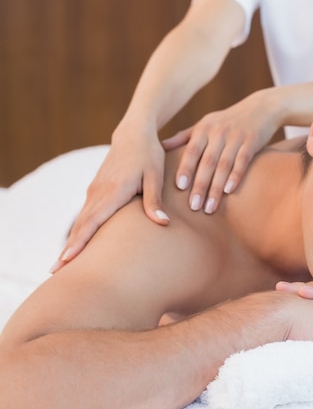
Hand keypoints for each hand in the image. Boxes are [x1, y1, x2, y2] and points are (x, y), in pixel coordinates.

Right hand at [50, 134, 168, 272]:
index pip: (93, 221)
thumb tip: (162, 223)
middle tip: (55, 272)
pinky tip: (74, 246)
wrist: (133, 136)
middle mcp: (98, 192)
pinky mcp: (96, 191)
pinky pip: (85, 216)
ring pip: (80, 222)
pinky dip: (78, 232)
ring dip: (70, 243)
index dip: (80, 241)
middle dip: (68, 250)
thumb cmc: (148, 156)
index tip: (68, 259)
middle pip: (81, 226)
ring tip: (60, 266)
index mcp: (113, 190)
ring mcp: (94, 192)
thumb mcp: (156, 176)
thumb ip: (155, 201)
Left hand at [161, 90, 280, 213]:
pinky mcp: (252, 141)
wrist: (261, 107)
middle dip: (200, 185)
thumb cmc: (228, 119)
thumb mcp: (205, 124)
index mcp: (204, 129)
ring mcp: (236, 137)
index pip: (192, 151)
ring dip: (216, 188)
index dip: (186, 168)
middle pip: (207, 162)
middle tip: (194, 207)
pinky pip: (242, 161)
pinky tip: (229, 191)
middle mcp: (218, 132)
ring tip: (210, 208)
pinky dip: (236, 176)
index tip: (180, 188)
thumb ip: (184, 137)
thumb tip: (161, 146)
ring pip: (224, 165)